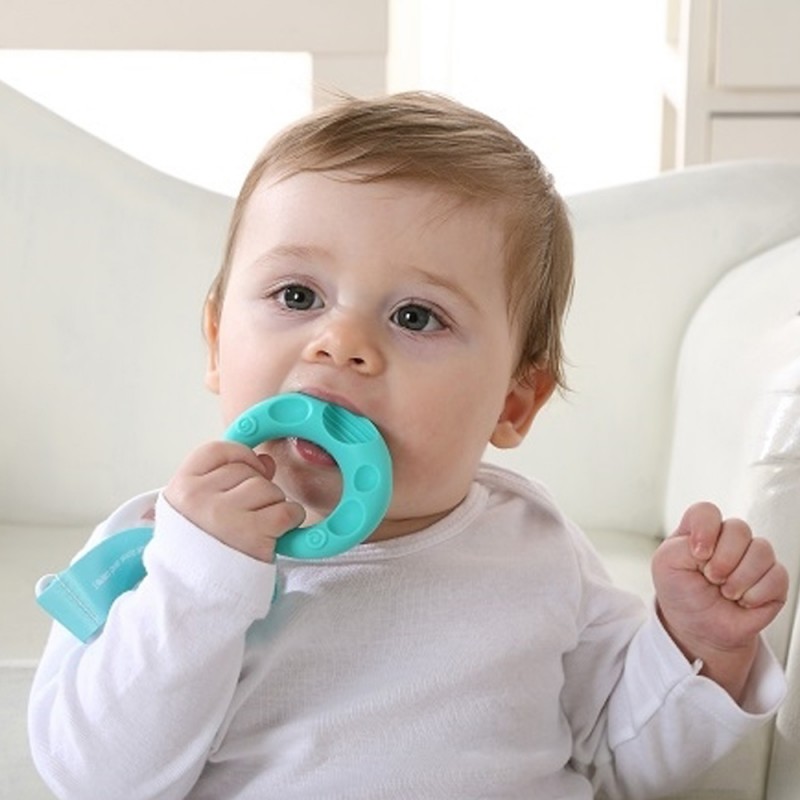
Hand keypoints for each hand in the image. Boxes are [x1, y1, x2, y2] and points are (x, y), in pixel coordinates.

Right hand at [164, 441, 305, 561]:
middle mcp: (199, 498)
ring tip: (257, 526)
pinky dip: (290, 519)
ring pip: (269, 488)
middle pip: (248, 471)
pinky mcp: (253, 535)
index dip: (240, 457)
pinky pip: (287, 510)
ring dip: (273, 505)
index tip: (248, 472)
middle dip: (257, 489)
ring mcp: (225, 516)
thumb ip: (225, 478)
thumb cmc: (201, 549)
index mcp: (181, 487)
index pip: (218, 450)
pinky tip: (277, 531)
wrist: (196, 597)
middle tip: (246, 516)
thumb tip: (266, 460)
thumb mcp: (196, 509)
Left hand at [651, 502, 787, 701]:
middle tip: (711, 578)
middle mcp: (727, 540)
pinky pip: (777, 575)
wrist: (701, 630)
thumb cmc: (682, 594)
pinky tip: (743, 600)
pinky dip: (756, 594)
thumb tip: (709, 543)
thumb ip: (680, 545)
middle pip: (738, 528)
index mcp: (700, 531)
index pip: (708, 511)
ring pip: (762, 550)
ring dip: (739, 579)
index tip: (698, 554)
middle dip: (723, 560)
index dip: (705, 530)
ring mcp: (752, 557)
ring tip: (726, 591)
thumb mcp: (665, 566)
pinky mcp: (772, 578)